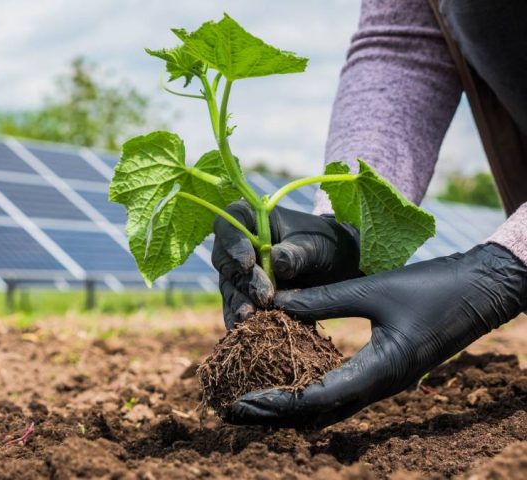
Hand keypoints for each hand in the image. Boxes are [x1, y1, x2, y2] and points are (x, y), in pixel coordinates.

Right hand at [213, 202, 361, 329]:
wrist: (337, 267)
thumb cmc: (325, 244)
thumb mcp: (316, 245)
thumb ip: (297, 253)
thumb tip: (277, 262)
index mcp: (251, 219)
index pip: (229, 224)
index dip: (232, 242)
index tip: (248, 262)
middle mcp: (238, 245)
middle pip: (225, 261)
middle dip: (243, 281)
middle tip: (265, 296)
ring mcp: (239, 273)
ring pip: (229, 288)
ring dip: (239, 304)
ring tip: (252, 318)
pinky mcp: (245, 296)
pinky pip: (237, 309)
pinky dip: (241, 321)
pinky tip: (246, 333)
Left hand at [226, 243, 526, 428]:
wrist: (480, 291)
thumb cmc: (431, 288)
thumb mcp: (372, 290)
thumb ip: (323, 299)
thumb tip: (274, 301)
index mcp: (379, 372)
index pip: (316, 398)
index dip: (276, 402)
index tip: (242, 401)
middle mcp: (379, 387)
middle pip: (318, 414)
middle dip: (275, 414)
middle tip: (234, 410)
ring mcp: (382, 384)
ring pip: (329, 408)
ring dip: (291, 408)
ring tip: (252, 402)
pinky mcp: (384, 374)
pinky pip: (341, 394)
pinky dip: (310, 394)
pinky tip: (288, 384)